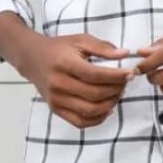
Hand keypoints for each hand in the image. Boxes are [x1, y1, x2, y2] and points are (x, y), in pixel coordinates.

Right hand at [20, 34, 135, 128]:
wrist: (32, 58)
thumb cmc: (59, 48)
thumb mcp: (80, 40)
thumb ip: (103, 47)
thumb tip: (125, 54)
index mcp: (64, 63)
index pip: (95, 75)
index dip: (116, 76)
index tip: (130, 73)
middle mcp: (58, 84)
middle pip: (94, 94)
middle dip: (116, 90)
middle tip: (125, 83)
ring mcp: (56, 99)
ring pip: (90, 110)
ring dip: (110, 104)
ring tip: (118, 94)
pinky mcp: (56, 110)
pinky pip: (80, 122)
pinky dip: (98, 119)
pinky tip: (107, 108)